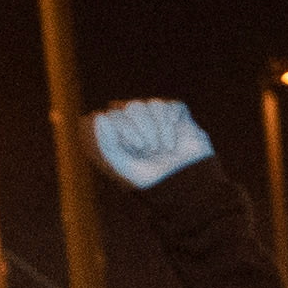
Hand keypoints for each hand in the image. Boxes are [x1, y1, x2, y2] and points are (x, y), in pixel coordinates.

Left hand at [89, 100, 213, 188]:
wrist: (186, 183)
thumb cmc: (151, 176)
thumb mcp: (124, 165)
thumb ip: (108, 143)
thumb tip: (101, 116)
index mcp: (119, 130)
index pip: (115, 115)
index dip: (126, 129)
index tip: (137, 147)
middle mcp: (135, 120)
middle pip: (133, 107)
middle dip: (144, 128)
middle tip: (151, 149)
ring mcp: (156, 116)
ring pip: (154, 105)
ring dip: (161, 128)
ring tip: (166, 148)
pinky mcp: (176, 114)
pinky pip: (171, 107)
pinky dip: (173, 122)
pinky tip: (175, 137)